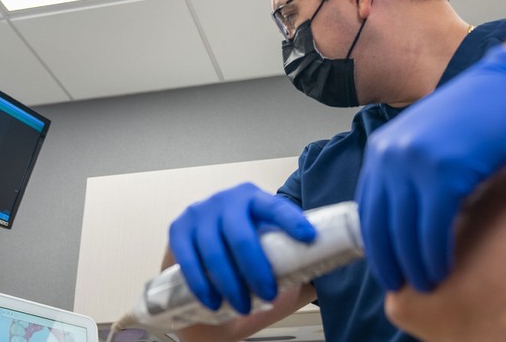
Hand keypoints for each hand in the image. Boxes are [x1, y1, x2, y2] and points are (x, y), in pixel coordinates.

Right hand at [169, 182, 315, 313]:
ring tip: (242, 306)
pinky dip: (201, 284)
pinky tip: (213, 301)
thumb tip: (327, 270)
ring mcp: (200, 212)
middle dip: (256, 269)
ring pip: (214, 250)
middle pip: (241, 235)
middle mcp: (227, 200)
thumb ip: (296, 262)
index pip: (276, 207)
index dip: (291, 221)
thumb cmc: (243, 261)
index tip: (309, 237)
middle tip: (268, 295)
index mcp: (256, 199)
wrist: (203, 266)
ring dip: (230, 283)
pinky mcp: (178, 228)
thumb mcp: (269, 256)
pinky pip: (188, 259)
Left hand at [356, 45, 505, 291]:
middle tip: (402, 285)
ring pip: (404, 229)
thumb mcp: (432, 142)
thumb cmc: (483, 113)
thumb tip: (409, 223)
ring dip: (414, 264)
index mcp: (383, 146)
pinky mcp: (445, 171)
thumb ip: (414, 174)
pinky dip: (435, 254)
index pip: (368, 206)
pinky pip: (433, 226)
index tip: (387, 266)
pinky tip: (442, 269)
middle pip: (380, 222)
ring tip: (426, 284)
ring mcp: (415, 161)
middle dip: (390, 260)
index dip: (376, 243)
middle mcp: (391, 153)